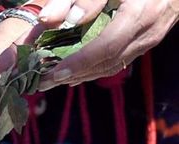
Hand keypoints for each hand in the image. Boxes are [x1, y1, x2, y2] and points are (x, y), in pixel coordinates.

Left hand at [40, 0, 178, 87]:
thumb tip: (48, 19)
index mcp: (139, 13)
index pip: (107, 46)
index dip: (79, 62)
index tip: (53, 72)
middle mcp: (147, 30)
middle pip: (107, 62)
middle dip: (74, 74)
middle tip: (43, 82)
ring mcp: (149, 39)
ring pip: (113, 65)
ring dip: (81, 75)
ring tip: (52, 80)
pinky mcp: (146, 42)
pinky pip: (118, 61)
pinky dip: (94, 68)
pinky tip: (74, 73)